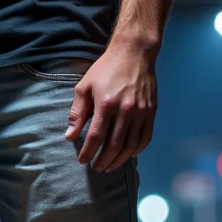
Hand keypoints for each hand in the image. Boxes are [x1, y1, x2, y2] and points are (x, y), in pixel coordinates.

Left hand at [65, 40, 157, 171]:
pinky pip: (145, 137)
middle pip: (114, 144)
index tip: (82, 160)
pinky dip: (137, 150)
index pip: (96, 136)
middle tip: (96, 167)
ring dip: (119, 159)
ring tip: (109, 166)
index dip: (89, 151)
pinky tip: (128, 155)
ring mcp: (141, 112)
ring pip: (130, 144)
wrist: (134, 53)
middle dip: (103, 159)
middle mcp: (125, 110)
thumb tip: (70, 135)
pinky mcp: (151, 111)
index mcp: (106, 103)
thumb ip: (77, 112)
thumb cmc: (106, 69)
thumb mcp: (85, 86)